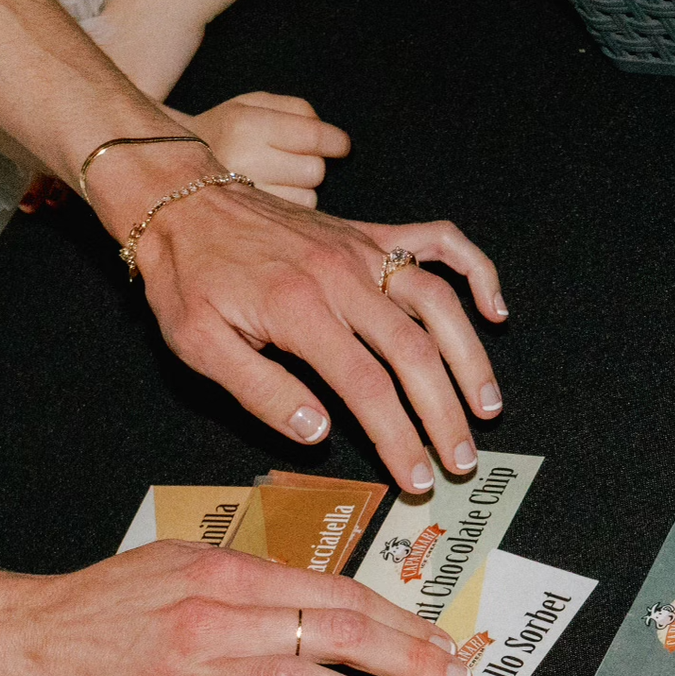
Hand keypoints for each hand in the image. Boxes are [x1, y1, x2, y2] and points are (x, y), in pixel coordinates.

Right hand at [0, 542, 472, 675]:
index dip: (399, 619)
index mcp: (224, 576)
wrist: (19, 638)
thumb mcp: (179, 564)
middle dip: (406, 657)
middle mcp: (213, 621)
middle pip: (332, 632)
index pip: (334, 592)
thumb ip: (250, 580)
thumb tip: (322, 599)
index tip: (443, 640)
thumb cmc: (103, 603)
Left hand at [107, 156, 507, 493]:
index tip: (417, 476)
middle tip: (462, 459)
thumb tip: (319, 433)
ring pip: (438, 302)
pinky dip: (475, 270)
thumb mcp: (200, 345)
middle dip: (446, 412)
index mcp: (299, 310)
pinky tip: (494, 308)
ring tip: (488, 405)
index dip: (399, 437)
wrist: (180, 199)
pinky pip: (437, 241)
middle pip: (414, 351)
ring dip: (470, 357)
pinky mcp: (368, 233)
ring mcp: (361, 250)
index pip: (367, 386)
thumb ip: (261, 392)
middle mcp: (342, 277)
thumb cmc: (186, 277)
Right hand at [169, 93, 350, 206]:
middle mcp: (242, 161)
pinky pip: (294, 218)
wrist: (170, 168)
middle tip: (290, 160)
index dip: (335, 142)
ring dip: (301, 188)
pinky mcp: (247, 224)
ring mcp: (243, 198)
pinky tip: (270, 199)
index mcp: (244, 124)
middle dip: (312, 164)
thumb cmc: (226, 131)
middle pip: (315, 170)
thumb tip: (337, 142)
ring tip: (273, 179)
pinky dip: (291, 208)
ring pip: (308, 197)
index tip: (341, 146)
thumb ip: (297, 110)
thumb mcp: (253, 104)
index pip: (313, 136)